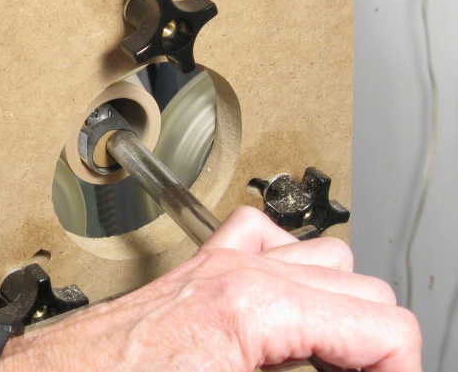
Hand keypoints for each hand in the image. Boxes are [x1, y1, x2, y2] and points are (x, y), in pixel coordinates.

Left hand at [0, 206, 421, 371]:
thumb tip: (356, 371)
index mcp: (251, 309)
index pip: (384, 326)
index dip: (399, 369)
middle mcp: (238, 271)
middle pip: (364, 290)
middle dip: (374, 349)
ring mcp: (216, 262)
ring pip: (326, 257)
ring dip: (340, 309)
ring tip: (329, 359)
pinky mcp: (198, 269)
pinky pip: (264, 237)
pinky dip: (290, 267)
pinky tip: (284, 308)